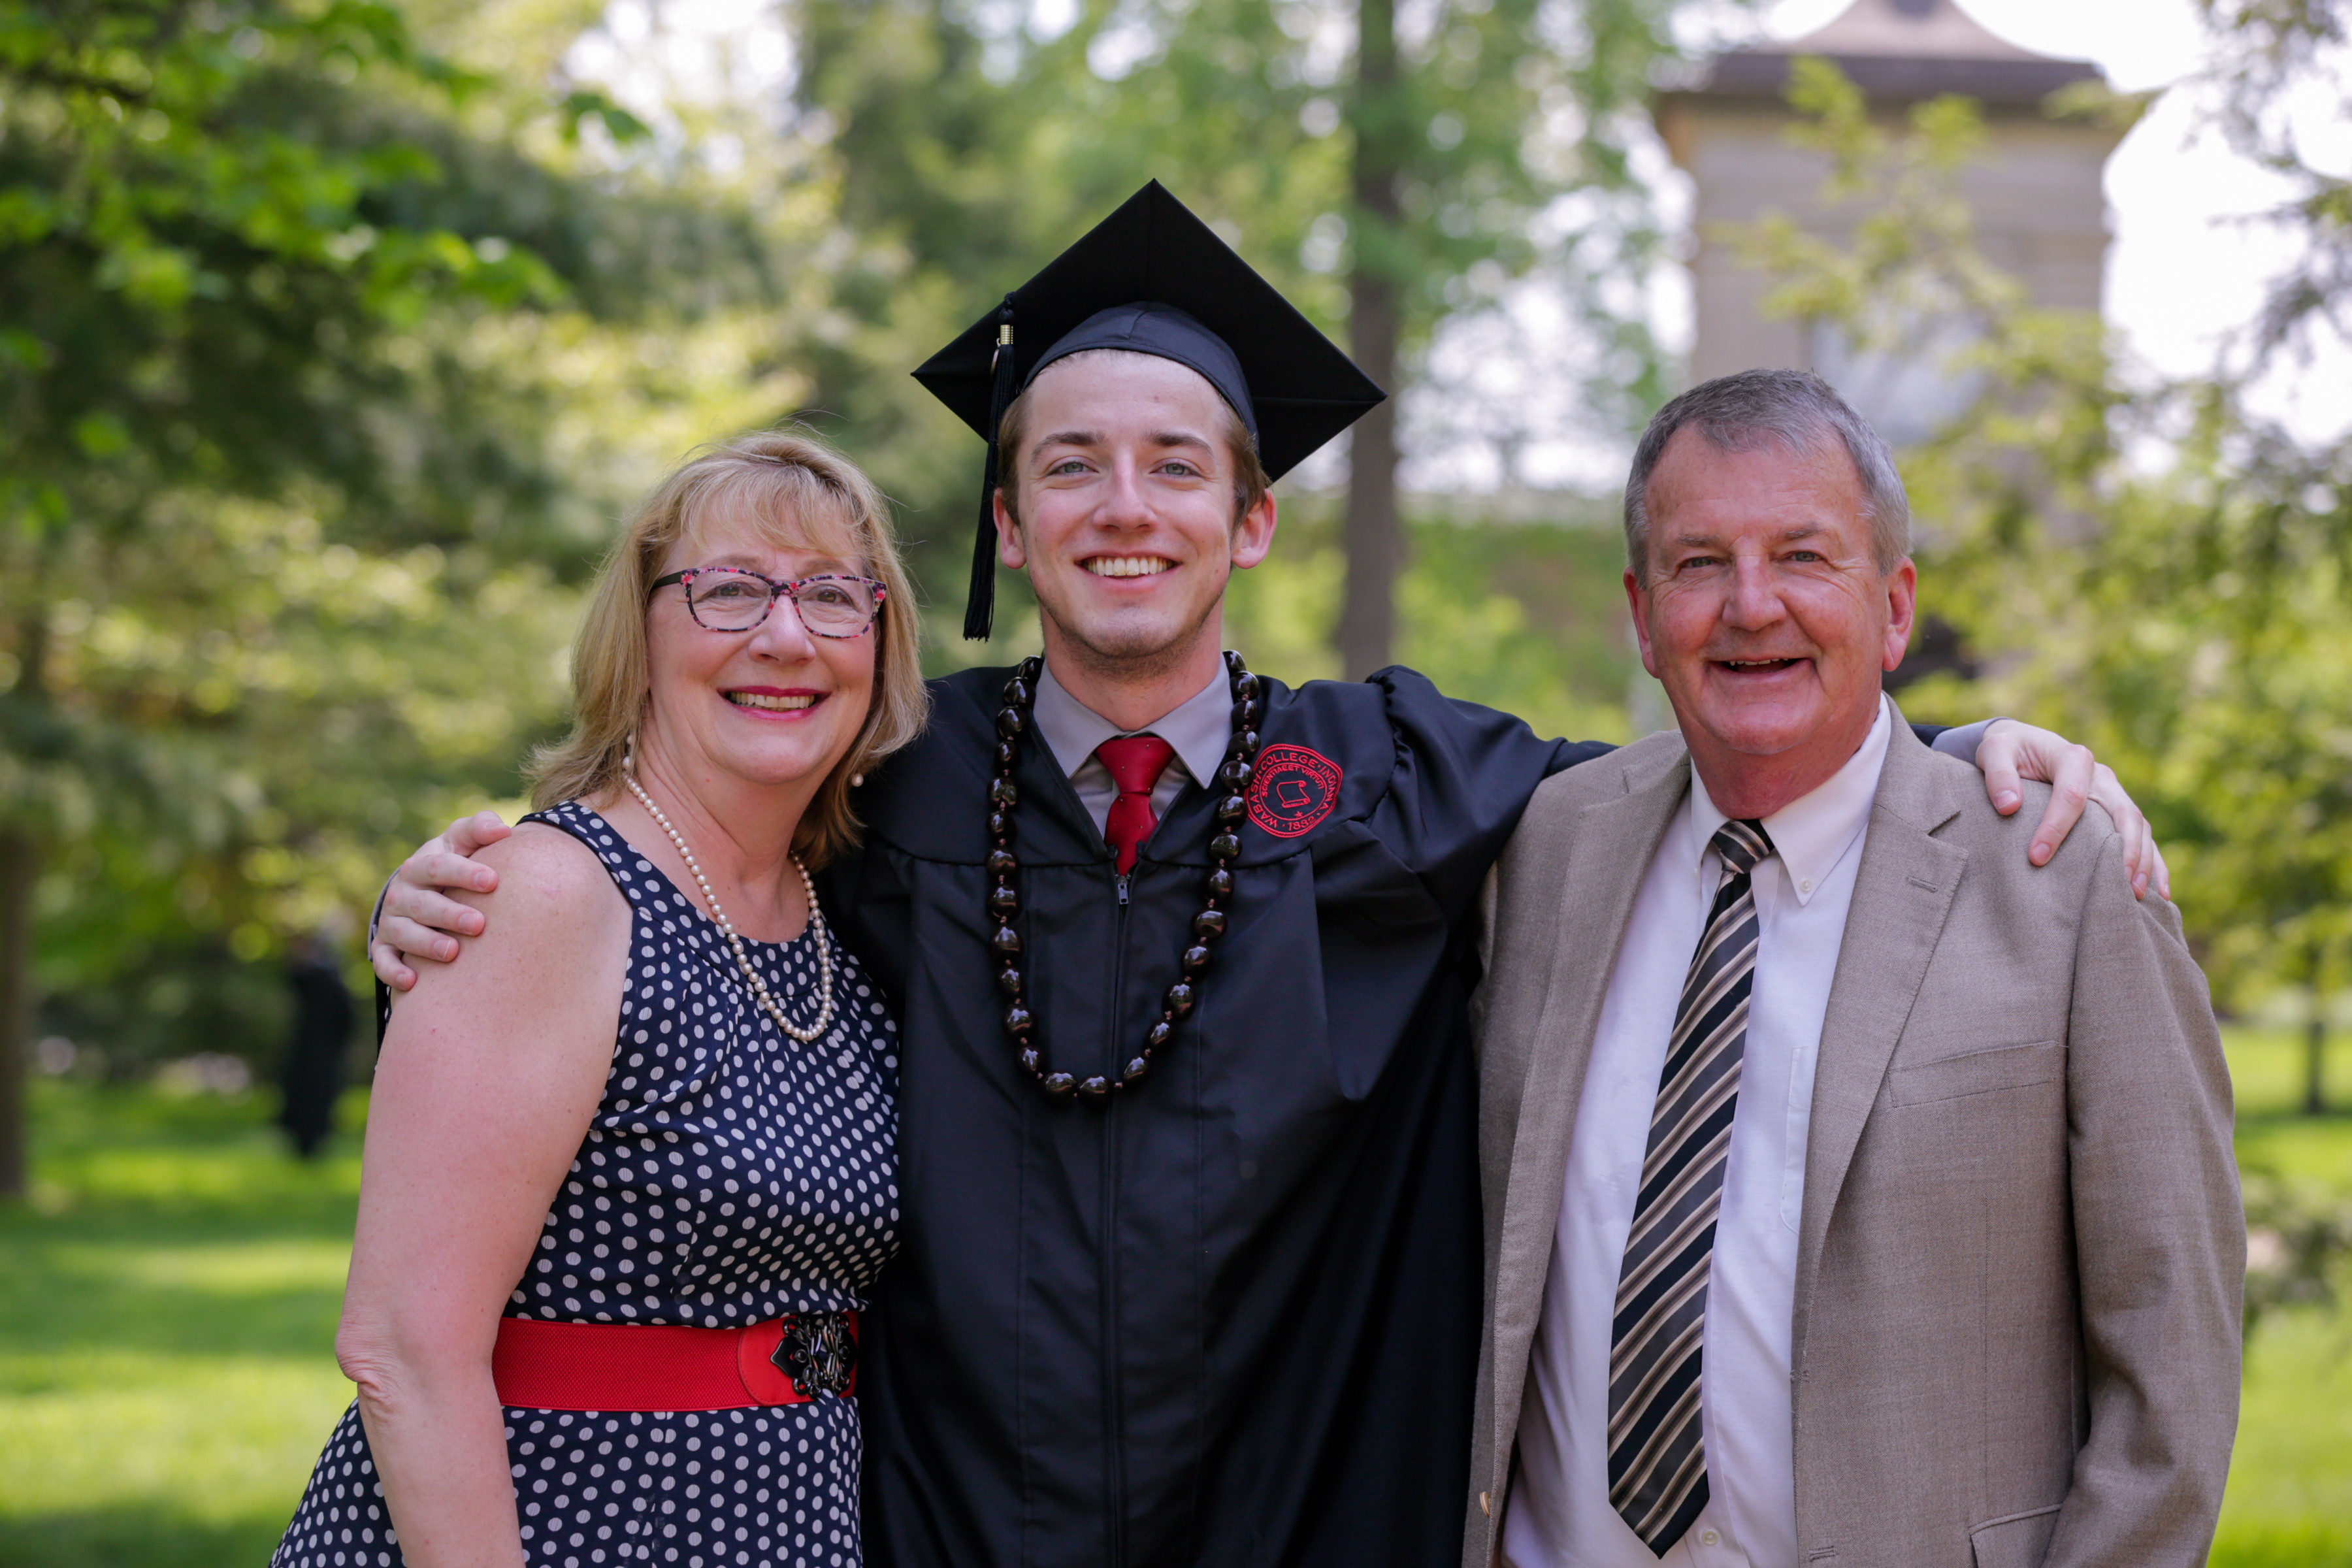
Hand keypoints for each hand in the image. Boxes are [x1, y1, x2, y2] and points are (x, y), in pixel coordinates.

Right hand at [369, 810, 513, 990]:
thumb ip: (480, 829)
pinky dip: (394, 972)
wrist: (423, 891)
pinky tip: (413, 982)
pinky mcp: (385, 947)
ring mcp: (392, 921)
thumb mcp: (463, 842)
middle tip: (479, 924)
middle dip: (449, 914)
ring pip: (404, 933)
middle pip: (423, 904)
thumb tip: (503, 831)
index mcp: (422, 866)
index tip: (493, 881)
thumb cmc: (454, 864)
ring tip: (452, 952)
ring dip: (426, 943)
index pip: (440, 867)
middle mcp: (402, 893)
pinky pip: (384, 961)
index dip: (465, 873)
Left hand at [1976, 720, 2169, 900]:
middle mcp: (2101, 776)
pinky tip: (2157, 892)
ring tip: (2134, 895)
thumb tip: (2009, 806)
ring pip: (2138, 826)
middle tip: (2112, 885)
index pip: (2071, 795)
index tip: (2036, 858)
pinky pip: (2142, 835)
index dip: (2055, 828)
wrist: (2023, 746)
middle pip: (2122, 813)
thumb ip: (1998, 775)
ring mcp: (2113, 793)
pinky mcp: (2116, 809)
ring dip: (2142, 861)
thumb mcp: (1993, 751)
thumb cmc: (2007, 751)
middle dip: (2121, 850)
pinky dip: (2152, 862)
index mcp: (2073, 758)